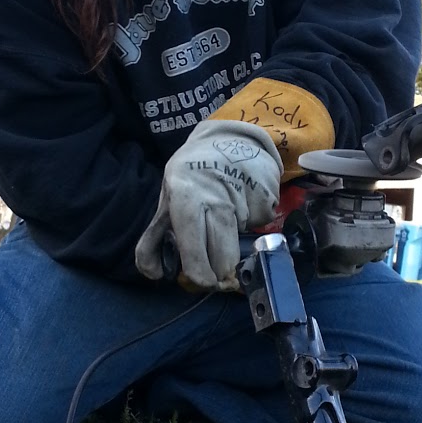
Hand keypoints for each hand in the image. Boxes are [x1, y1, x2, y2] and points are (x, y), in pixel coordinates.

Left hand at [135, 119, 282, 290]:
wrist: (228, 140)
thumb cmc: (191, 177)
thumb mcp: (168, 201)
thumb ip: (154, 239)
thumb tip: (154, 274)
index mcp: (186, 196)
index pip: (193, 243)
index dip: (200, 271)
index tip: (204, 282)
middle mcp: (216, 195)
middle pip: (223, 252)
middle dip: (221, 271)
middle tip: (217, 274)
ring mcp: (244, 194)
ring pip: (243, 242)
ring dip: (235, 246)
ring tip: (226, 229)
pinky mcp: (267, 195)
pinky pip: (260, 224)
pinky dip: (252, 224)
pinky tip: (244, 206)